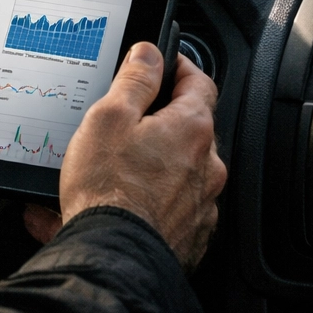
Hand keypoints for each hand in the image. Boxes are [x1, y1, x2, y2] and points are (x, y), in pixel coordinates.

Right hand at [54, 43, 226, 268]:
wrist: (113, 259)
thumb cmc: (110, 191)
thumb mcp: (110, 117)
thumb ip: (135, 80)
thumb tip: (150, 53)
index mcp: (192, 129)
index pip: (199, 82)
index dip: (179, 67)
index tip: (163, 64)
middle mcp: (207, 166)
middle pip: (188, 129)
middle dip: (159, 122)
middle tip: (124, 122)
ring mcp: (201, 204)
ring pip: (178, 171)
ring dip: (150, 166)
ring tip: (106, 171)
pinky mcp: (190, 235)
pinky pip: (168, 208)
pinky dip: (145, 203)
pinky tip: (110, 206)